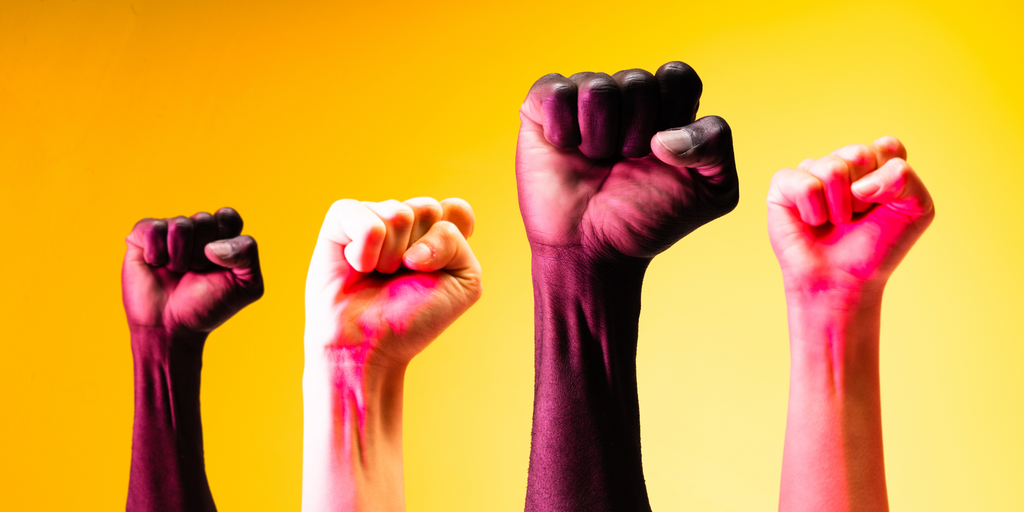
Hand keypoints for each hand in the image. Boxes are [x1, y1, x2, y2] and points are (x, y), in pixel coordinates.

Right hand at [122, 207, 263, 338]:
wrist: (172, 328)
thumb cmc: (209, 306)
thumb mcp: (247, 285)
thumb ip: (248, 254)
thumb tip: (213, 245)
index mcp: (222, 235)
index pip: (228, 216)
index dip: (226, 241)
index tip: (220, 264)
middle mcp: (195, 230)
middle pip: (205, 219)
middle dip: (202, 254)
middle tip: (195, 272)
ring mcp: (168, 231)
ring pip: (180, 225)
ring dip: (180, 257)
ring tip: (177, 272)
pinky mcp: (141, 237)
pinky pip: (152, 229)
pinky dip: (157, 253)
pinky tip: (156, 265)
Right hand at [304, 197, 481, 366]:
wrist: (369, 347)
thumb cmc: (413, 318)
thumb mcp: (463, 283)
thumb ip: (456, 240)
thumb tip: (404, 219)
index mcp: (435, 232)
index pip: (457, 209)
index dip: (448, 242)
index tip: (435, 272)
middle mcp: (404, 220)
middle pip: (429, 209)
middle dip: (421, 253)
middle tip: (400, 277)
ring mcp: (372, 215)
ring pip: (399, 214)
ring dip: (392, 257)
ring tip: (378, 275)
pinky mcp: (341, 219)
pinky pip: (367, 221)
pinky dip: (366, 252)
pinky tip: (357, 268)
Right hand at [516, 61, 738, 261]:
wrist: (592, 251)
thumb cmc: (646, 220)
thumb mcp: (712, 191)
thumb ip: (716, 144)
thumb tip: (665, 133)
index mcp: (666, 108)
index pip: (677, 76)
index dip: (672, 112)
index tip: (662, 153)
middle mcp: (625, 98)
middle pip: (638, 82)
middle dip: (634, 135)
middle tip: (624, 164)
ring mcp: (582, 100)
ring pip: (597, 88)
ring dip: (599, 137)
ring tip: (595, 162)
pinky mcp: (542, 109)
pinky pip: (554, 91)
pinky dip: (562, 128)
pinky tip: (566, 150)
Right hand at [767, 136, 934, 294]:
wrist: (843, 281)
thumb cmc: (876, 247)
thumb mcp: (915, 209)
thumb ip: (906, 179)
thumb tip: (859, 184)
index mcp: (873, 163)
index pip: (886, 146)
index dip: (889, 179)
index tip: (884, 205)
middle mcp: (842, 162)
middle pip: (859, 154)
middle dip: (864, 195)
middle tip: (857, 216)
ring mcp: (811, 171)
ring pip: (832, 169)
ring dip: (839, 207)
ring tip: (835, 222)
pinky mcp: (784, 185)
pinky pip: (805, 185)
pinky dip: (814, 211)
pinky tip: (813, 222)